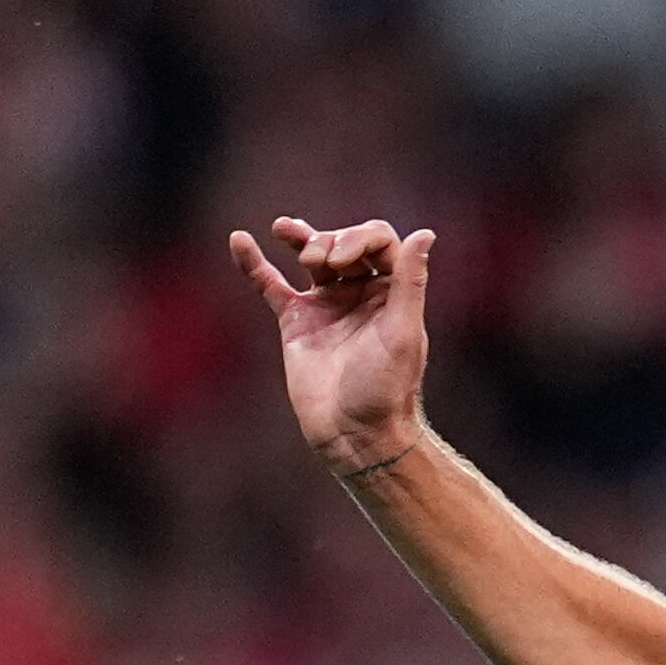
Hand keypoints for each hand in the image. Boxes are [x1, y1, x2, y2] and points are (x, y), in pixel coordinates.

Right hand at [231, 215, 439, 476]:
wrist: (353, 434)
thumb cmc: (385, 388)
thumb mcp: (403, 331)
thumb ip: (411, 281)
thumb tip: (426, 232)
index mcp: (392, 292)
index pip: (378, 240)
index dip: (359, 238)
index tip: (343, 261)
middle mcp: (361, 294)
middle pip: (344, 243)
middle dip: (329, 241)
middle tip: (318, 262)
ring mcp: (327, 306)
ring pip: (311, 257)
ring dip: (301, 238)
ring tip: (285, 231)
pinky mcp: (296, 323)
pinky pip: (271, 285)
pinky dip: (254, 263)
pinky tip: (239, 239)